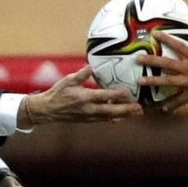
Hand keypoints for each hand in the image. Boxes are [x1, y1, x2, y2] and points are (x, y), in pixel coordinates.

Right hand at [19, 67, 140, 126]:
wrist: (48, 110)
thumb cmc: (58, 93)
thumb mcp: (68, 80)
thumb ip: (81, 74)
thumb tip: (91, 66)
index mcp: (83, 97)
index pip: (103, 96)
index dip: (115, 94)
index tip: (127, 93)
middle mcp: (88, 109)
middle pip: (110, 110)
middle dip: (126, 109)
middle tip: (139, 108)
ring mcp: (89, 116)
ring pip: (109, 117)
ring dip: (124, 115)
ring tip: (136, 113)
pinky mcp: (88, 120)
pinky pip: (104, 120)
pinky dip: (114, 118)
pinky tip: (123, 117)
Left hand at [137, 26, 187, 111]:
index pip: (178, 45)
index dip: (166, 38)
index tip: (154, 34)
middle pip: (167, 64)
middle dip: (151, 61)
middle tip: (137, 59)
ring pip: (168, 82)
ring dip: (154, 82)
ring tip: (141, 81)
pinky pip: (180, 101)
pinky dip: (172, 105)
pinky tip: (163, 109)